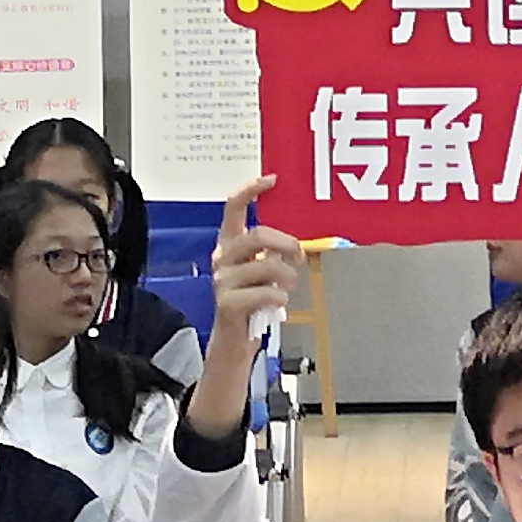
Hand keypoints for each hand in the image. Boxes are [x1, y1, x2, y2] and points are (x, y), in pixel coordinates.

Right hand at [210, 177, 307, 332]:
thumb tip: (293, 239)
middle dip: (285, 243)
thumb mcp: (260, 271)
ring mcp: (222, 281)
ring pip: (264, 266)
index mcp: (229, 245)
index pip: (233, 208)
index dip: (250, 190)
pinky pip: (264, 293)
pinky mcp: (227, 304)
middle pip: (256, 235)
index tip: (271, 179)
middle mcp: (222, 258)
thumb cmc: (251, 303)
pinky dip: (278, 297)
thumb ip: (270, 252)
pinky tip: (277, 304)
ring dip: (286, 276)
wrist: (233, 342)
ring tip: (288, 286)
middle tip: (300, 256)